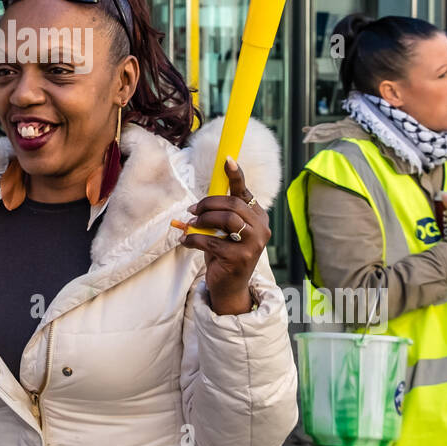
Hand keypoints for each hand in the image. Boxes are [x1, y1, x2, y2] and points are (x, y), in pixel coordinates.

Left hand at [179, 156, 269, 314]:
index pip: (245, 192)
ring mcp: (254, 244)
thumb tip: (199, 201)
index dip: (235, 175)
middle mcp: (261, 228)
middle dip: (208, 203)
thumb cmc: (224, 253)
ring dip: (202, 219)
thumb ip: (220, 214)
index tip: (227, 159)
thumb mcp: (224, 231)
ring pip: (226, 219)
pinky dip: (194, 239)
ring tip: (191, 224)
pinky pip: (211, 241)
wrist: (229, 287)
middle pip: (232, 204)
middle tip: (192, 209)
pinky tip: (185, 241)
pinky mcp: (240, 258)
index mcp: (259, 217)